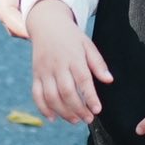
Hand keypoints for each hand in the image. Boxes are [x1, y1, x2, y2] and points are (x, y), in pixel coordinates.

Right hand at [29, 0, 110, 123]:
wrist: (47, 24)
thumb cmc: (71, 37)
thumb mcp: (87, 45)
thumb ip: (98, 63)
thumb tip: (109, 80)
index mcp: (73, 57)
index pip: (83, 80)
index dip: (90, 97)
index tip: (97, 110)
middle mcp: (57, 65)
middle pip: (66, 92)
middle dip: (78, 109)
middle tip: (89, 119)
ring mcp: (44, 71)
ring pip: (51, 96)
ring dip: (63, 112)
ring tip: (76, 120)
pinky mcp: (35, 75)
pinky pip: (36, 95)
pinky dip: (43, 108)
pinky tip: (53, 118)